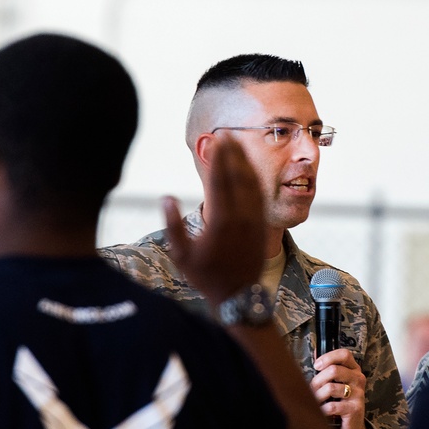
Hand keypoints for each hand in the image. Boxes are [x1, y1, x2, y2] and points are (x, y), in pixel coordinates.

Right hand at [163, 137, 264, 304]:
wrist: (238, 295)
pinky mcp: (262, 225)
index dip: (218, 159)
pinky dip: (255, 178)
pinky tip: (249, 167)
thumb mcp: (182, 256)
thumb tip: (166, 198)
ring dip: (246, 161)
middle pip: (238, 177)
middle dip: (233, 153)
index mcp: (221, 222)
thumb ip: (173, 226)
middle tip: (227, 133)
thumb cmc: (207, 276)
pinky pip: (260, 195)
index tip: (216, 141)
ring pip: (252, 184)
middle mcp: (241, 218)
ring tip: (239, 143)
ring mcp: (255, 221)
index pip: (220, 182)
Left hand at [310, 348, 371, 428]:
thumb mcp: (333, 385)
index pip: (344, 355)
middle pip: (334, 370)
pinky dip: (322, 409)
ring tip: (315, 402)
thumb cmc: (339, 406)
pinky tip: (321, 412)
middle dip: (317, 381)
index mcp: (354, 371)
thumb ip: (327, 370)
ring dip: (317, 396)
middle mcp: (358, 380)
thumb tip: (316, 351)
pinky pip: (332, 406)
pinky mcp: (355, 409)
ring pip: (331, 388)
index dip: (328, 357)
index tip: (317, 366)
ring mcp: (358, 394)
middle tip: (312, 390)